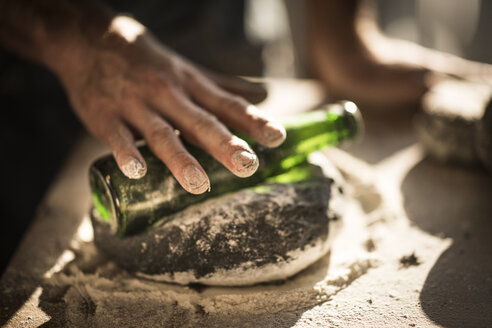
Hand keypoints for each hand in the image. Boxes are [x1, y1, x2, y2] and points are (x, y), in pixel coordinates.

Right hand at [49, 16, 285, 193]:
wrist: (91, 40)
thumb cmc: (149, 63)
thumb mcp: (190, 71)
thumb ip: (226, 87)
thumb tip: (265, 95)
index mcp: (191, 86)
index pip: (228, 106)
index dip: (253, 121)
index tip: (277, 138)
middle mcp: (169, 95)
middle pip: (200, 123)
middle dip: (225, 145)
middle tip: (248, 166)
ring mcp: (136, 106)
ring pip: (162, 134)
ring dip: (181, 159)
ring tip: (199, 184)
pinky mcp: (106, 117)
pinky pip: (118, 138)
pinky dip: (127, 154)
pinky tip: (137, 173)